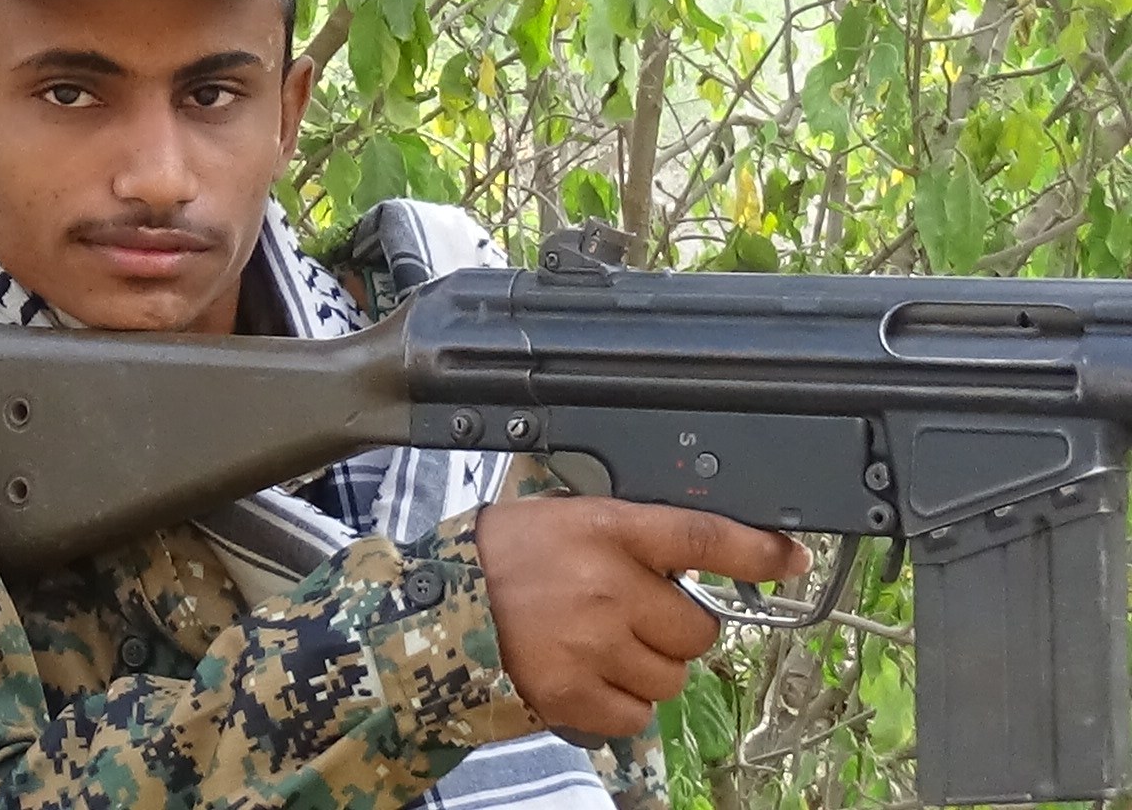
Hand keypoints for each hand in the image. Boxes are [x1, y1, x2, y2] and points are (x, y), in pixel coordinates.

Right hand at [473, 497, 809, 736]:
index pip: (702, 538)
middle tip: (630, 616)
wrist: (443, 600)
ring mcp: (593, 646)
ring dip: (648, 668)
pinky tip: (588, 674)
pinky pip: (637, 714)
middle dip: (673, 629)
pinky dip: (620, 702)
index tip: (789, 560)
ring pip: (672, 678)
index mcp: (608, 531)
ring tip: (601, 646)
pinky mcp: (574, 694)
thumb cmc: (508, 554)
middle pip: (697, 630)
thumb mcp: (575, 519)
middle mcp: (608, 588)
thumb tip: (702, 562)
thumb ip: (636, 538)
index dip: (756, 551)